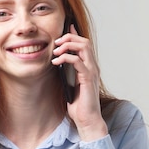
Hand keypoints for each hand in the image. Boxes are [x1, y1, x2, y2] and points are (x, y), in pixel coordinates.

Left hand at [52, 25, 107, 140]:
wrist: (87, 119)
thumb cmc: (80, 105)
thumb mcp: (70, 84)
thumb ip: (68, 72)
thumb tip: (58, 62)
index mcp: (89, 67)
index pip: (84, 45)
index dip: (75, 34)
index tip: (65, 29)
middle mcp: (93, 67)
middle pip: (84, 42)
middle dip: (69, 38)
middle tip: (56, 42)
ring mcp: (92, 72)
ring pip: (83, 47)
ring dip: (68, 45)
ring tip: (56, 50)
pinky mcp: (88, 78)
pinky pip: (78, 61)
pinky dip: (66, 58)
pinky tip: (56, 62)